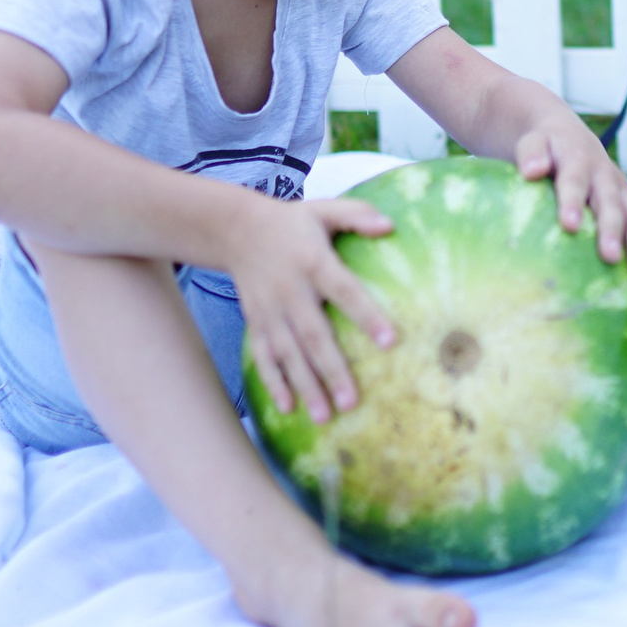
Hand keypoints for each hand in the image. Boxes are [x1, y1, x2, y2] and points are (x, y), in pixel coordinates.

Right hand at [228, 194, 397, 423]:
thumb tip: (391, 225)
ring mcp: (270, 311)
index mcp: (313, 262)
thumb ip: (357, 215)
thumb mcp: (324, 209)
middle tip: (353, 402)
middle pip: (313, 335)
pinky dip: (274, 382)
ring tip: (326, 417)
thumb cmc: (292, 223)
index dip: (366, 315)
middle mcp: (290, 291)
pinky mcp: (257, 322)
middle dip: (333, 371)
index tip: (391, 341)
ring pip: (289, 354)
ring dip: (306, 386)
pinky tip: (288, 407)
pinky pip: (264, 356)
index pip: (344, 291)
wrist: (235, 230)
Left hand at [514, 116, 626, 278]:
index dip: (572, 201)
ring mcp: (621, 190)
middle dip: (612, 230)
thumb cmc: (546, 146)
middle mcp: (605, 175)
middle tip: (611, 257)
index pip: (574, 180)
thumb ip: (531, 153)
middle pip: (611, 203)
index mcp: (578, 159)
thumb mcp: (533, 142)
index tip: (569, 225)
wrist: (570, 135)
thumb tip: (530, 171)